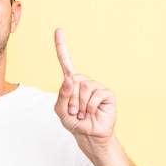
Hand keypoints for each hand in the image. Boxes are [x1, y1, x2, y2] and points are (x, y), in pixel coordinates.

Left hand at [53, 28, 116, 152]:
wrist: (89, 135)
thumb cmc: (74, 122)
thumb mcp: (61, 111)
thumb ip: (62, 96)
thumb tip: (70, 80)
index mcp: (71, 83)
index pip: (65, 61)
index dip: (61, 46)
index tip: (58, 30)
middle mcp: (84, 82)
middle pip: (73, 80)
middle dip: (71, 99)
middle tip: (75, 111)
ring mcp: (96, 87)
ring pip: (84, 88)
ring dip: (80, 105)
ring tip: (83, 113)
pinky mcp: (107, 94)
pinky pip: (95, 95)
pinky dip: (90, 107)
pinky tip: (92, 112)